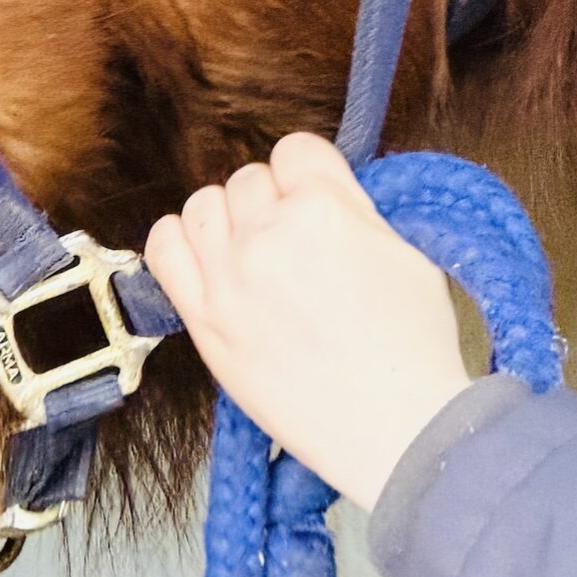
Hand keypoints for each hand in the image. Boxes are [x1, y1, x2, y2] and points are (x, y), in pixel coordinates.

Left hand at [145, 133, 471, 510]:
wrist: (395, 428)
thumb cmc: (413, 347)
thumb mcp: (406, 252)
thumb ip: (355, 209)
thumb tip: (321, 190)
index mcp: (324, 209)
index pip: (295, 149)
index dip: (309, 173)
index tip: (316, 197)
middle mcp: (267, 236)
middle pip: (248, 179)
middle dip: (273, 202)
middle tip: (295, 242)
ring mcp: (228, 278)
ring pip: (202, 204)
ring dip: (228, 220)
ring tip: (253, 253)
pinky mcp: (204, 321)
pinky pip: (163, 250)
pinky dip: (179, 243)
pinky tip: (207, 262)